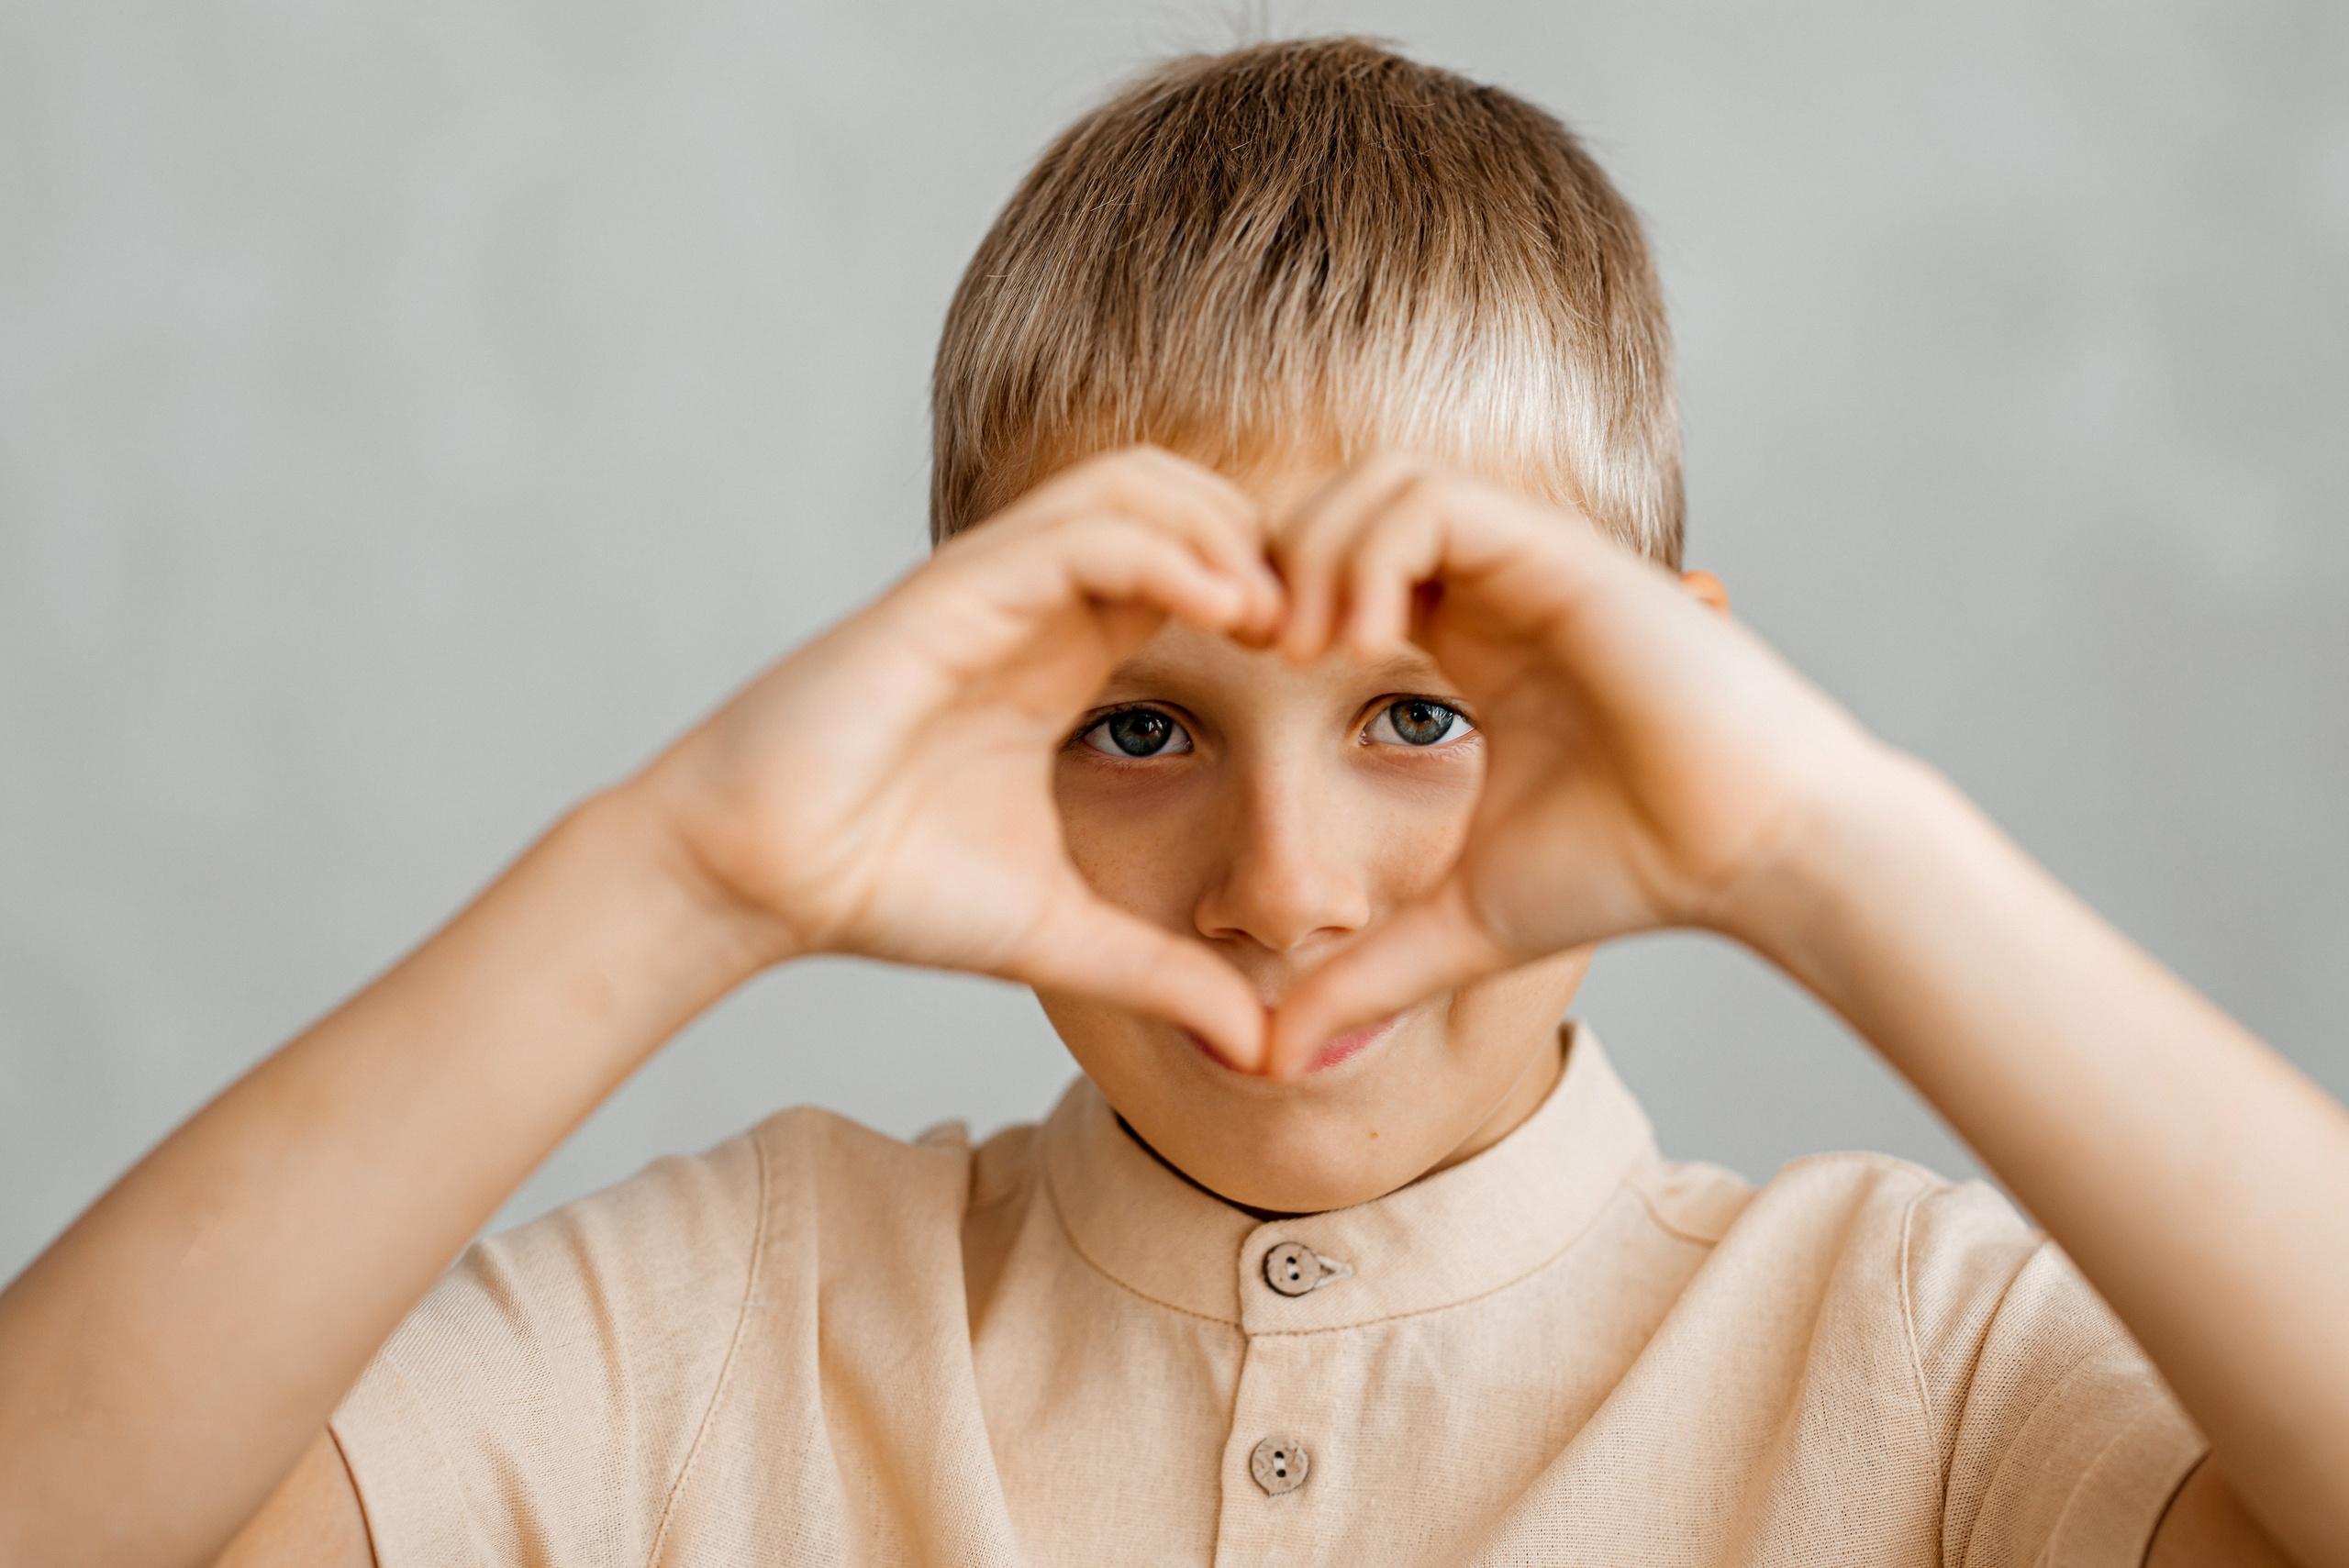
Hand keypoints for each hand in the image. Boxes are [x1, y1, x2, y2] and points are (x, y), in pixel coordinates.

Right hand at [638, 448, 1281, 1066]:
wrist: (752, 878)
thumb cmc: (881, 888)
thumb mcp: (1060, 936)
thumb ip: (1162, 977)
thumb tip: (1259, 1048)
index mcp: (1063, 657)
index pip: (1194, 568)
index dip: (1275, 594)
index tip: (1336, 664)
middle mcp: (1036, 606)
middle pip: (1181, 498)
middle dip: (1267, 540)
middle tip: (1326, 624)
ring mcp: (993, 590)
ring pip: (1134, 485)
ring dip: (1224, 527)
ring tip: (1279, 612)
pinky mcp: (950, 594)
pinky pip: (1076, 530)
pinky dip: (1163, 546)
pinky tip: (1224, 605)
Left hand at [1264, 456, 1894, 1075]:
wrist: (1753, 856)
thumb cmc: (1630, 872)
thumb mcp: (1457, 927)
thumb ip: (1363, 975)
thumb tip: (1269, 1060)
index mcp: (1466, 638)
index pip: (1336, 566)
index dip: (1273, 605)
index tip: (1248, 681)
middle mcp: (1492, 585)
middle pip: (1340, 501)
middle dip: (1273, 561)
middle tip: (1257, 654)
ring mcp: (1527, 562)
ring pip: (1378, 482)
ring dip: (1317, 553)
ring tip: (1309, 653)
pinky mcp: (1563, 557)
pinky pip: (1433, 502)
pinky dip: (1371, 553)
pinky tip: (1363, 642)